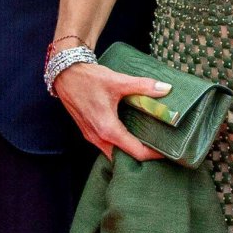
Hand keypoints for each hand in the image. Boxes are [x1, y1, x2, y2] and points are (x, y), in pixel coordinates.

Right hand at [53, 60, 170, 161]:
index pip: (136, 152)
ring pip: (114, 154)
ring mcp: (91, 137)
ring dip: (130, 152)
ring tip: (148, 144)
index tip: (168, 152)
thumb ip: (142, 86)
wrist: (65, 75)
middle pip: (125, 158)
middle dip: (143, 157)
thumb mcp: (118, 81)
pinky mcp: (88, 132)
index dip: (154, 155)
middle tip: (161, 149)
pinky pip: (107, 147)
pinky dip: (120, 146)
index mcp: (107, 129)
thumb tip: (166, 88)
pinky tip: (130, 136)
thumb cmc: (88, 78)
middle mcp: (98, 138)